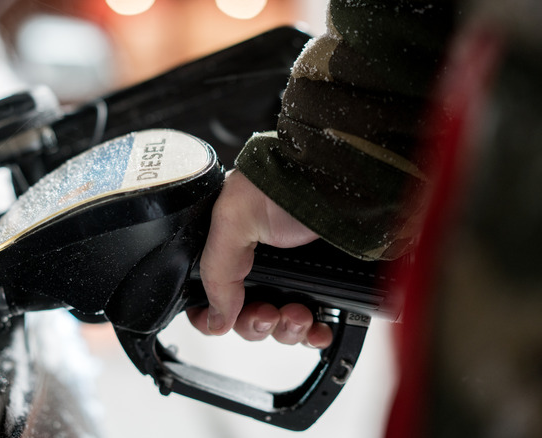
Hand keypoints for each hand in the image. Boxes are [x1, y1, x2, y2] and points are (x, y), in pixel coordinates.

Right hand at [186, 171, 332, 347]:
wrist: (336, 182)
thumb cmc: (283, 183)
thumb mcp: (233, 219)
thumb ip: (216, 271)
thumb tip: (216, 319)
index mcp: (227, 250)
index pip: (206, 298)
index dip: (210, 316)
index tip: (222, 322)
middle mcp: (255, 267)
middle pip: (242, 319)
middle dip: (254, 324)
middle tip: (267, 313)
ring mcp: (288, 279)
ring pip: (277, 327)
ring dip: (285, 330)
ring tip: (298, 313)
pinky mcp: (319, 286)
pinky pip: (311, 326)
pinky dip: (312, 334)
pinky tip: (317, 329)